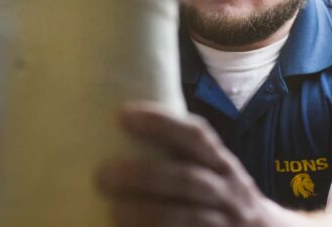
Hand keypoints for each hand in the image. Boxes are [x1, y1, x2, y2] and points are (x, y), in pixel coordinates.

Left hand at [96, 102, 298, 226]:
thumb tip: (127, 131)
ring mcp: (226, 223)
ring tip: (113, 212)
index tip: (123, 115)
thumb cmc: (227, 197)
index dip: (162, 123)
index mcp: (223, 164)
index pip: (196, 136)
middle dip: (146, 175)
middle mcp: (228, 191)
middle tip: (103, 174)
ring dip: (150, 214)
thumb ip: (185, 156)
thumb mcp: (218, 171)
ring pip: (190, 218)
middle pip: (189, 179)